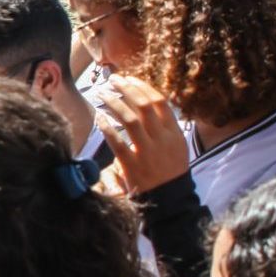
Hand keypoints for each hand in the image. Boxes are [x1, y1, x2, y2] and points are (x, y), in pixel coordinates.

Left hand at [96, 74, 187, 194]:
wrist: (170, 198)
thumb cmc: (171, 169)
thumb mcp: (176, 145)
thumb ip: (165, 125)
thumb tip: (147, 102)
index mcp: (174, 132)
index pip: (159, 102)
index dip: (142, 87)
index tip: (129, 78)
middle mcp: (162, 139)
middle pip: (144, 106)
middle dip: (126, 89)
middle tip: (112, 80)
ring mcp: (148, 152)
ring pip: (130, 120)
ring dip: (114, 103)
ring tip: (101, 94)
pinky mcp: (133, 165)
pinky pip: (117, 142)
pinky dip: (106, 128)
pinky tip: (98, 118)